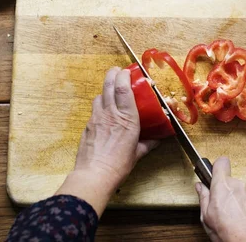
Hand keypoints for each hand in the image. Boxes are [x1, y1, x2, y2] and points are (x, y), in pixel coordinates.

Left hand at [57, 67, 158, 215]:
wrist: (94, 175)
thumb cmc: (119, 165)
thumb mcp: (137, 153)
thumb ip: (148, 143)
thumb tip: (157, 139)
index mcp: (127, 118)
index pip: (123, 88)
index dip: (125, 76)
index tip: (128, 72)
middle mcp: (111, 114)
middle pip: (109, 85)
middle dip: (112, 74)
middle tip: (117, 71)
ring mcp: (97, 118)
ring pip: (99, 95)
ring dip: (105, 89)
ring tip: (110, 90)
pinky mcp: (88, 125)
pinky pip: (94, 109)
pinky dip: (99, 105)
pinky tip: (103, 111)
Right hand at [195, 157, 245, 241]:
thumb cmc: (229, 232)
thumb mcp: (207, 217)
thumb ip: (203, 198)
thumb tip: (200, 187)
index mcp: (222, 186)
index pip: (221, 162)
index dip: (217, 167)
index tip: (213, 175)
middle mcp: (238, 185)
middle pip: (229, 180)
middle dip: (224, 190)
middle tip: (220, 205)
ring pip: (239, 190)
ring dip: (235, 199)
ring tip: (232, 215)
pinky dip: (245, 206)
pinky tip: (241, 218)